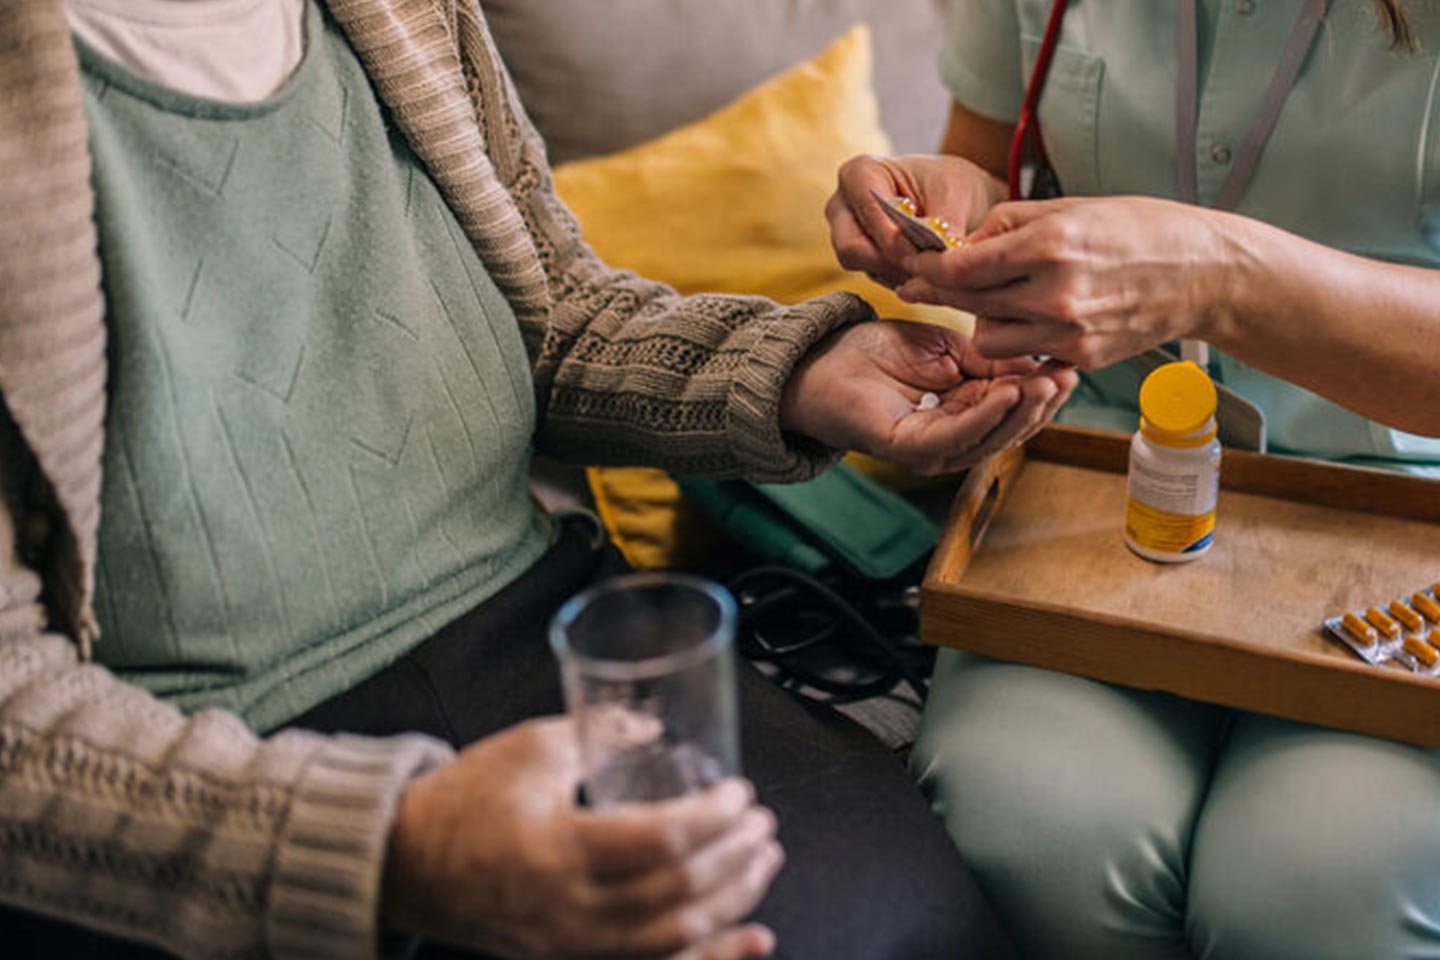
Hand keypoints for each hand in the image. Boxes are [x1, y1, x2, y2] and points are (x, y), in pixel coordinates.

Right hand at [383, 717, 782, 958]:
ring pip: (677, 936)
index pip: (662, 842)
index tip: (740, 793)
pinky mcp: (573, 958)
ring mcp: (572, 945)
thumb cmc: (466, 799)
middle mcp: (570, 910)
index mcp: (558, 850)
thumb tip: (659, 729)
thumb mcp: (533, 748)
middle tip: (762, 823)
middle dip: (734, 855)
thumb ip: (601, 734)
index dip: (714, 818)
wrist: (407, 862)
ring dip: (734, 900)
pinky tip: (753, 940)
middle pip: (679, 892)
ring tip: (763, 863)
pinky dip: (711, 954)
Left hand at [780, 320, 1077, 474]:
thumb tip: (1032, 361)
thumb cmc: (875, 353)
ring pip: (990, 436)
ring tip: (1047, 382)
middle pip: (1011, 427)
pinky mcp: (909, 449)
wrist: (821, 360)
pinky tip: (1008, 393)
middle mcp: (954, 437)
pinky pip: (956, 435)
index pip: (1015, 407)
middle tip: (1068, 373)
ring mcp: (933, 448)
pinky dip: (985, 416)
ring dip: (1022, 410)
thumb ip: (984, 358)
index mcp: (965, 412)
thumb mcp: (944, 346)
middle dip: (1042, 402)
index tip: (1071, 362)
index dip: (1044, 388)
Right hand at [826, 154, 1002, 287]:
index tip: (922, 251)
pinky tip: (926, 269)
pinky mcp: (861, 259)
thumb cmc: (948, 182)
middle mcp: (844, 206)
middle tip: (927, 265)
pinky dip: (903, 279)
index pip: (866, 210)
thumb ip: (944, 220)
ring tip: (932, 265)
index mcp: (858, 174)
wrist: (955, 196)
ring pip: (862, 266)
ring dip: (899, 272)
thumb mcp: (954, 191)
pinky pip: (876, 277)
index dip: (892, 236)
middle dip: (891, 260)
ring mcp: (848, 235)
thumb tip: (937, 253)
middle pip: (851, 247)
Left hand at [896, 196, 1243, 367]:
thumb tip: (960, 244)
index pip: (963, 267)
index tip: (911, 263)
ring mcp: (1069, 331)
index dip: (929, 267)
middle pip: (970, 304)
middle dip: (942, 292)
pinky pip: (1027, 354)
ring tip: (994, 300)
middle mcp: (1056, 293)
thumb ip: (1008, 225)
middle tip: (921, 282)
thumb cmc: (1137, 229)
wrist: (1202, 273)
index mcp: (1050, 245)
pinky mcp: (1080, 357)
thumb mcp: (1070, 207)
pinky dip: (1020, 338)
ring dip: (983, 321)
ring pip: (990, 340)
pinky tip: (1029, 318)